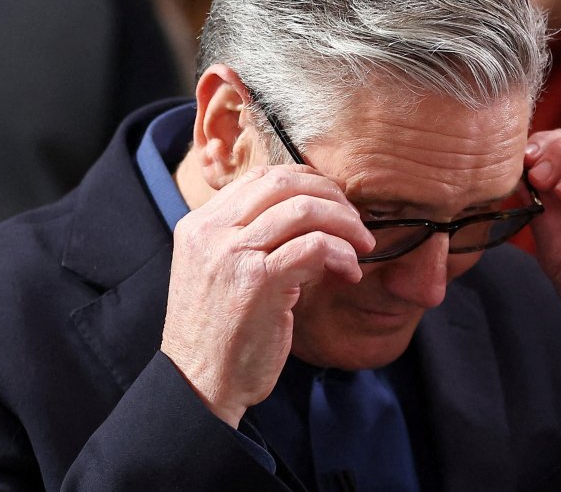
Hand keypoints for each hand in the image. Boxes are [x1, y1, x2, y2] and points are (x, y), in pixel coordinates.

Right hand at [160, 165, 374, 427]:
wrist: (199, 384)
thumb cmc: (220, 334)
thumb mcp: (221, 272)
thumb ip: (249, 239)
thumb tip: (307, 213)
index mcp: (200, 224)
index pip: (261, 176)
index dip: (307, 182)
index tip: (334, 203)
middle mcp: (210, 231)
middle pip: (284, 182)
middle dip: (331, 196)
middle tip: (356, 223)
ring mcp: (232, 254)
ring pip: (303, 209)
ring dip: (344, 224)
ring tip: (361, 245)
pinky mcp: (257, 281)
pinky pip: (314, 246)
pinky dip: (342, 253)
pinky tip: (349, 272)